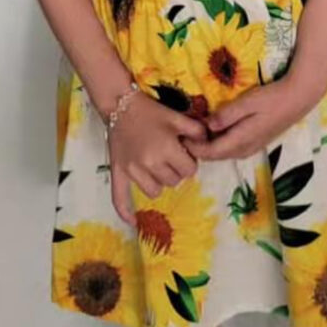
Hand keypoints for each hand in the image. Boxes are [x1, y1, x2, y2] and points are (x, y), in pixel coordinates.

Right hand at [107, 91, 207, 225]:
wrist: (120, 104)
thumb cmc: (151, 111)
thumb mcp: (178, 117)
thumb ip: (197, 131)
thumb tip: (208, 145)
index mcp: (167, 149)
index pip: (189, 170)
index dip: (190, 161)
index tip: (183, 150)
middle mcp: (150, 163)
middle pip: (174, 181)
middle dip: (176, 170)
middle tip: (170, 154)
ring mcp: (133, 170)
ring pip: (156, 191)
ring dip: (160, 181)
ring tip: (156, 165)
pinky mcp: (118, 172)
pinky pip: (120, 197)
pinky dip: (125, 211)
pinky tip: (132, 222)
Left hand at [186, 75, 321, 162]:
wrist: (297, 100)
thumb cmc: (271, 98)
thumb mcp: (247, 103)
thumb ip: (226, 115)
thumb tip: (207, 125)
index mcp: (240, 141)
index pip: (209, 152)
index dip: (193, 147)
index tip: (179, 136)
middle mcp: (244, 150)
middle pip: (214, 155)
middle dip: (198, 148)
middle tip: (182, 134)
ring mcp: (251, 148)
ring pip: (223, 152)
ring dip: (208, 146)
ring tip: (194, 131)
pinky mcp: (255, 142)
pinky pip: (231, 147)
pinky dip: (219, 142)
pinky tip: (214, 129)